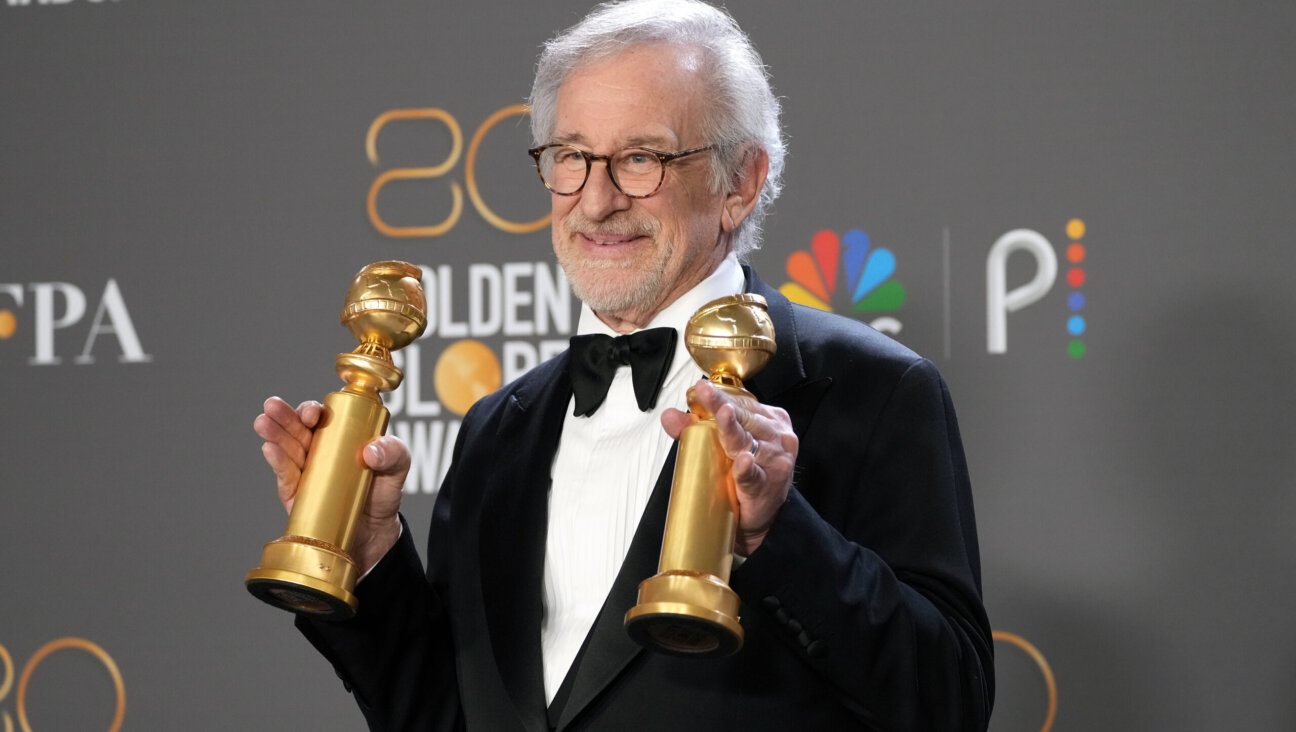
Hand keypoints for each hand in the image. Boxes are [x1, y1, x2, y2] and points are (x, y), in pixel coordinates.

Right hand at [253, 396, 409, 572]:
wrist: (374, 533)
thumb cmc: (384, 493)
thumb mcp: (398, 467)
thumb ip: (393, 453)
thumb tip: (371, 452)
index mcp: (340, 435)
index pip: (322, 417)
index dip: (313, 411)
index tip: (313, 414)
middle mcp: (319, 449)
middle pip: (298, 428)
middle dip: (284, 416)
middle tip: (273, 406)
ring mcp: (305, 471)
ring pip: (286, 447)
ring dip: (274, 433)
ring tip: (263, 422)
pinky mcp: (296, 494)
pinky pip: (285, 475)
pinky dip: (277, 461)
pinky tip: (269, 448)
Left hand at [661, 380, 797, 554]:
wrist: (762, 518)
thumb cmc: (747, 477)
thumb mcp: (724, 448)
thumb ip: (696, 429)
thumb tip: (669, 416)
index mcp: (770, 421)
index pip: (743, 402)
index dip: (721, 395)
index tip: (702, 389)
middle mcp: (777, 437)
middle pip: (745, 417)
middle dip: (723, 404)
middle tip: (706, 394)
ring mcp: (775, 461)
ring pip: (749, 441)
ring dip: (735, 430)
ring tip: (723, 416)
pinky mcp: (769, 486)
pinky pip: (754, 475)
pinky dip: (747, 468)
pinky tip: (743, 461)